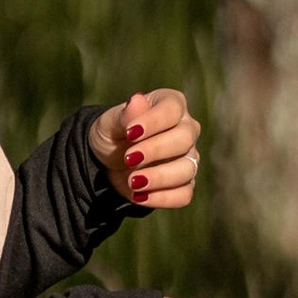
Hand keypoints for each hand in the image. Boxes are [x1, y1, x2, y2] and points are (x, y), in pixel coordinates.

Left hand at [93, 87, 201, 211]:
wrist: (108, 162)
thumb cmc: (113, 134)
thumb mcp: (110, 123)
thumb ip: (124, 114)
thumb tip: (138, 100)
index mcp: (171, 105)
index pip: (172, 109)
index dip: (154, 121)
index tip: (130, 133)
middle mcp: (186, 129)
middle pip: (184, 139)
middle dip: (156, 150)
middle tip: (129, 158)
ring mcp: (189, 157)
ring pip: (187, 168)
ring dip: (159, 177)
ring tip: (132, 181)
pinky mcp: (184, 183)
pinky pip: (184, 194)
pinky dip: (162, 197)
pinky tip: (139, 196)